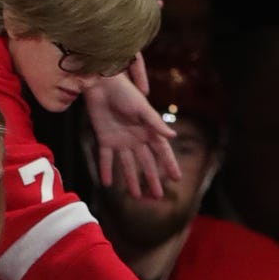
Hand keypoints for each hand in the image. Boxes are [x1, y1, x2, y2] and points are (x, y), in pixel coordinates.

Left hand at [83, 63, 179, 200]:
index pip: (161, 151)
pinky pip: (105, 159)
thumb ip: (156, 123)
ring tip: (135, 196)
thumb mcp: (142, 108)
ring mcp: (120, 140)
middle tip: (157, 196)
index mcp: (147, 130)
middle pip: (145, 162)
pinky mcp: (104, 139)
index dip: (169, 164)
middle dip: (152, 179)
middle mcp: (135, 138)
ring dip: (131, 180)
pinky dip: (106, 170)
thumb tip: (173, 136)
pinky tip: (107, 184)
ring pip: (127, 165)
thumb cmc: (124, 91)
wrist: (101, 83)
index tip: (177, 178)